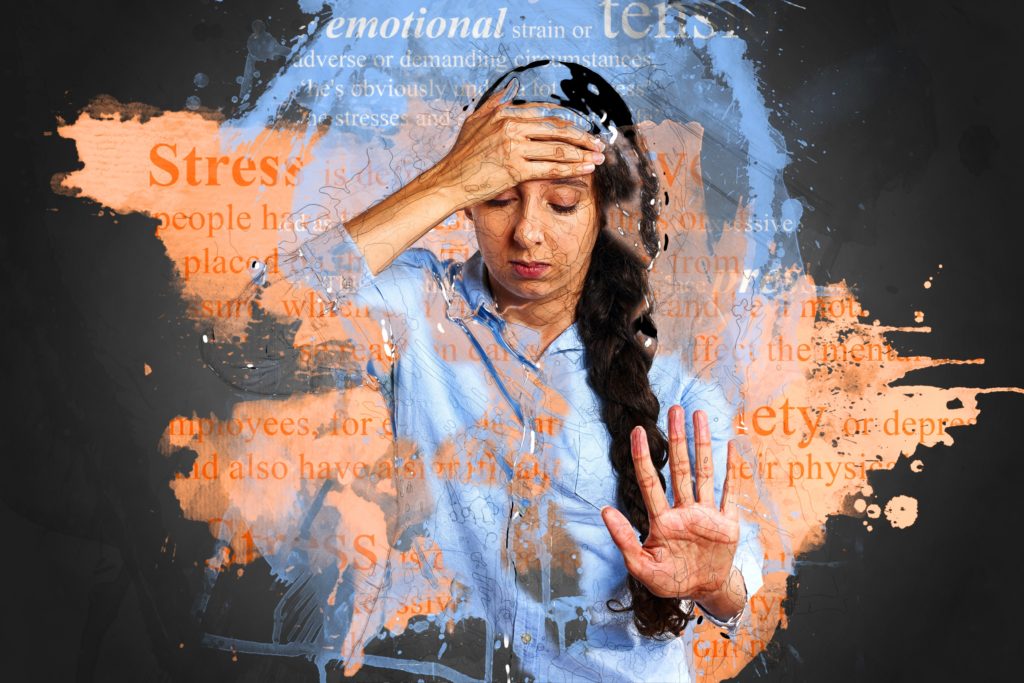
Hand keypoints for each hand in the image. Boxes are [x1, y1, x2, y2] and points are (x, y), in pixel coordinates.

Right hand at [430, 78, 606, 209]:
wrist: (448, 181)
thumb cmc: (460, 156)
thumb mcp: (473, 122)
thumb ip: (493, 104)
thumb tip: (509, 90)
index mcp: (504, 114)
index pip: (545, 115)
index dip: (568, 123)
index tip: (582, 130)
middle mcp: (510, 126)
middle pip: (557, 129)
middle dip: (582, 137)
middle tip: (598, 144)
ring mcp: (513, 147)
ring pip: (557, 148)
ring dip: (582, 153)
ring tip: (598, 157)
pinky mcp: (515, 169)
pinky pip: (550, 168)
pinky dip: (572, 168)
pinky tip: (586, 169)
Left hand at [601, 406, 741, 604]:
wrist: (704, 591)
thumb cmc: (670, 580)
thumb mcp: (642, 567)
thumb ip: (624, 540)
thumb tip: (604, 510)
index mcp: (662, 521)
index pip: (650, 482)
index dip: (644, 457)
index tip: (638, 431)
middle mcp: (684, 511)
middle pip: (679, 467)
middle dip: (676, 438)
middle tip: (674, 408)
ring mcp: (706, 514)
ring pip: (704, 472)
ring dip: (703, 444)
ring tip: (699, 415)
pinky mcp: (727, 522)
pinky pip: (730, 493)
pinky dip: (732, 471)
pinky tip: (732, 447)